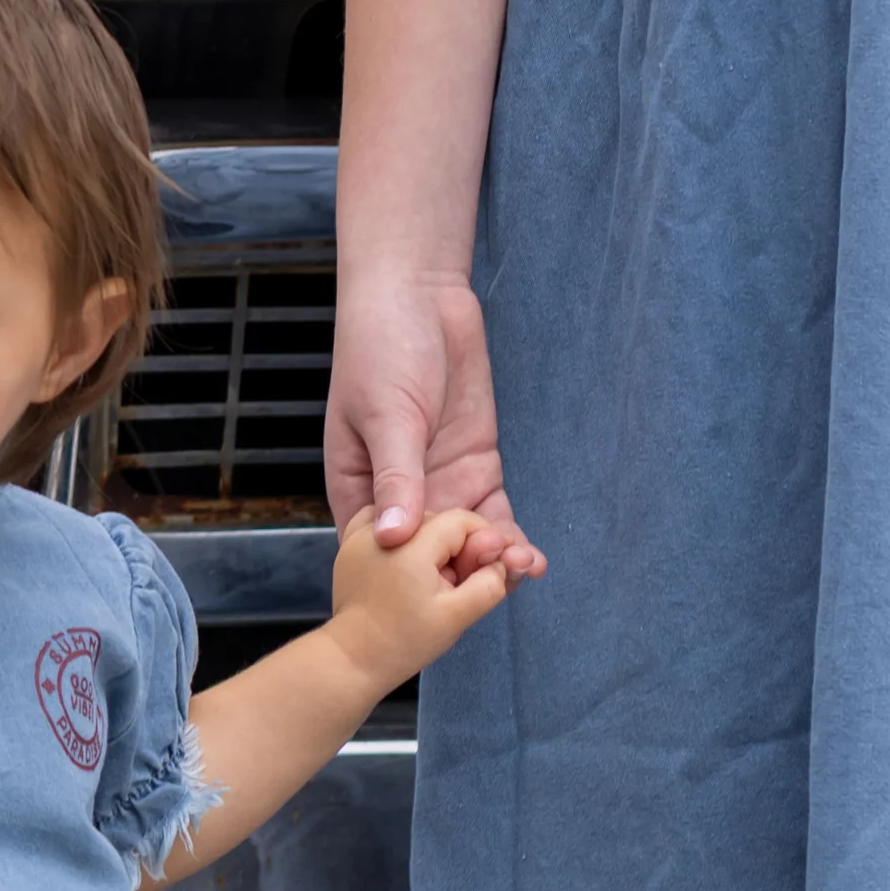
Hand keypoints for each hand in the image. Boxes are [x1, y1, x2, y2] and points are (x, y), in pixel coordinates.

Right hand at [326, 263, 536, 557]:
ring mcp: (440, 481)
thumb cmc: (379, 346)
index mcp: (359, 490)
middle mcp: (400, 495)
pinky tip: (530, 558)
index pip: (379, 554)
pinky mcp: (476, 465)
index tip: (441, 597)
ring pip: (466, 540)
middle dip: (461, 573)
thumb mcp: (386, 414)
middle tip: (494, 580)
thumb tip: (394, 537)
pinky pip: (493, 513)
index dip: (408, 582)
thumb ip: (395, 476)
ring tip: (519, 568)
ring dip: (491, 560)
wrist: (419, 294)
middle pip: (429, 556)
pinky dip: (510, 536)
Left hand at [328, 495, 538, 693]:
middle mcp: (384, 528)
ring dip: (434, 544)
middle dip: (461, 546)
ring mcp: (360, 535)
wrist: (352, 660)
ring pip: (414, 524)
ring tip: (441, 581)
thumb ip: (490, 583)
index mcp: (412, 541)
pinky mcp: (350, 548)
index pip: (463, 521)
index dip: (486, 540)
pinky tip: (414, 566)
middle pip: (438, 522)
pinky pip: (385, 528)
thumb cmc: (405, 642)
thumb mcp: (457, 615)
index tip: (496, 566)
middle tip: (469, 582)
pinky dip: (405, 539)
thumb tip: (505, 560)